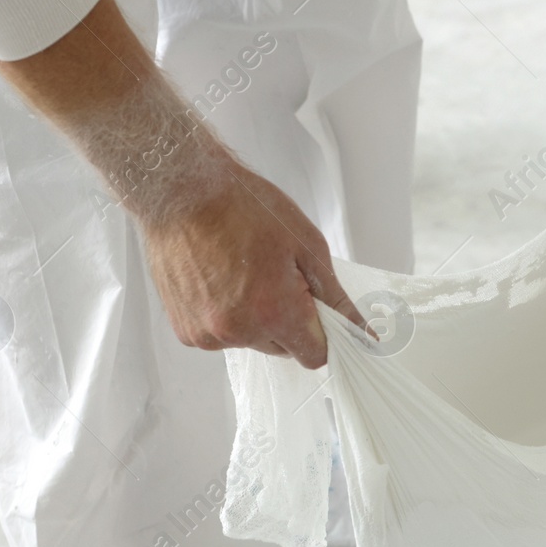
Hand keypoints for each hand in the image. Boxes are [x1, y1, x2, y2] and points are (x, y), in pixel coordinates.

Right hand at [139, 158, 362, 369]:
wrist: (181, 191)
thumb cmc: (245, 208)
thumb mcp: (307, 246)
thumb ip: (336, 298)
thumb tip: (364, 333)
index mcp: (274, 313)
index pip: (315, 356)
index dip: (321, 334)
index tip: (316, 310)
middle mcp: (240, 331)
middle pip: (283, 349)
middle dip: (287, 321)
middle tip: (275, 277)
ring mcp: (209, 334)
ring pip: (251, 341)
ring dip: (254, 318)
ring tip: (242, 273)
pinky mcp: (186, 331)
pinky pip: (221, 335)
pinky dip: (225, 316)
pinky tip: (218, 280)